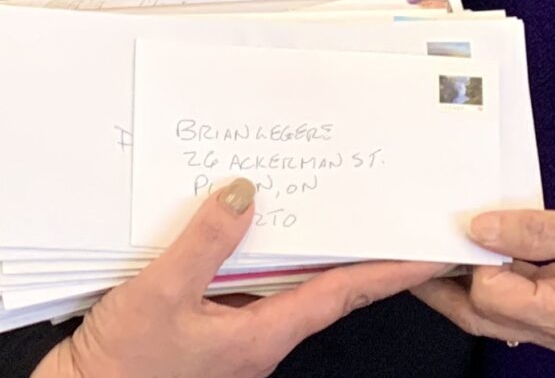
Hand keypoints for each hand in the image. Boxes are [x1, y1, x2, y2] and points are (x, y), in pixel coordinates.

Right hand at [32, 179, 445, 377]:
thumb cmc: (124, 362)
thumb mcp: (161, 292)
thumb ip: (206, 241)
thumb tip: (247, 194)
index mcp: (262, 334)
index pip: (344, 293)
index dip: (390, 270)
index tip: (429, 250)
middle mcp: (258, 336)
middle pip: (321, 285)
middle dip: (355, 248)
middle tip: (383, 207)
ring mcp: (234, 334)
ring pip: (282, 281)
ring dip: (304, 244)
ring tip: (326, 200)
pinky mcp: (207, 327)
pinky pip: (245, 282)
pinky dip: (255, 251)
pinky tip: (244, 223)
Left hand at [411, 179, 554, 358]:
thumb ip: (531, 230)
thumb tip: (477, 230)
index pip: (492, 296)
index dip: (463, 260)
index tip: (439, 226)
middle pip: (484, 315)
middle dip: (444, 284)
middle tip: (408, 248)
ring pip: (494, 310)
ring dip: (463, 279)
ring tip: (433, 244)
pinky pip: (515, 298)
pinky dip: (491, 274)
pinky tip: (474, 248)